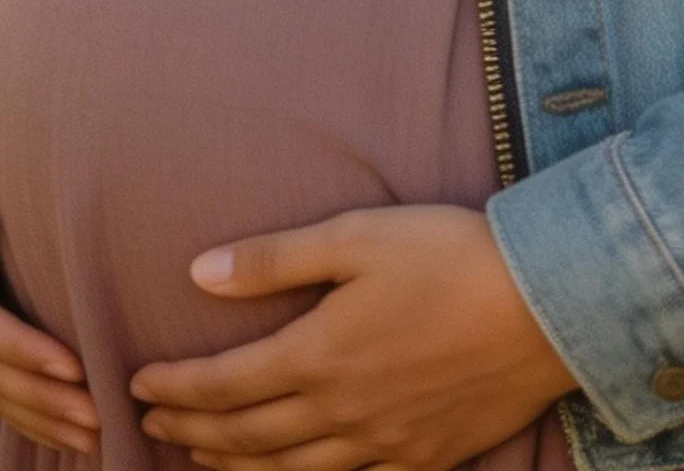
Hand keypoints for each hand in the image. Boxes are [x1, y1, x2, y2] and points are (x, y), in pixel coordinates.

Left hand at [131, 202, 579, 468]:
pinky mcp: (423, 459)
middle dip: (191, 433)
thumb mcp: (357, 236)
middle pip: (246, 437)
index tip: (138, 386)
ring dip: (236, 469)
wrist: (545, 304)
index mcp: (318, 354)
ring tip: (204, 461)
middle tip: (154, 427)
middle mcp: (341, 412)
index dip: (174, 390)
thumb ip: (274, 260)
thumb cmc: (449, 254)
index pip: (223, 385)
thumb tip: (196, 273)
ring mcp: (383, 445)